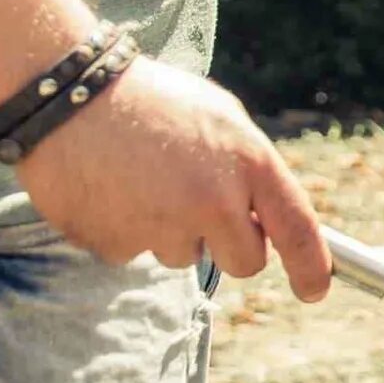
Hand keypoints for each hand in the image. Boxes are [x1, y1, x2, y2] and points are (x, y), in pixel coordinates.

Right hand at [15, 56, 333, 300]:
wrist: (68, 92)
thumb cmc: (152, 100)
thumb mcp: (221, 118)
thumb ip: (249, 170)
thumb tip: (269, 222)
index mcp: (248, 161)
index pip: (298, 229)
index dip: (312, 267)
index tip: (316, 290)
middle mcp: (212, 200)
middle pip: (244, 262)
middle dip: (230, 246)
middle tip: (199, 206)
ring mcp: (163, 226)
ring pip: (183, 255)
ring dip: (170, 230)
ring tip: (143, 178)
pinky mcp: (116, 243)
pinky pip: (134, 252)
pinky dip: (125, 228)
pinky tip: (110, 187)